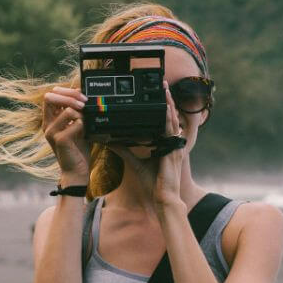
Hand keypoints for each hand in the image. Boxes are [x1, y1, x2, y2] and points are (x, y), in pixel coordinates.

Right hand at [42, 86, 89, 181]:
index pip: (51, 95)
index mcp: (50, 119)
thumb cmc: (78, 148)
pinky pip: (75, 123)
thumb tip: (82, 93)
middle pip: (50, 97)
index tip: (81, 96)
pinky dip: (83, 125)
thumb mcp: (77, 125)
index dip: (66, 91)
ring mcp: (51, 132)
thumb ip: (77, 111)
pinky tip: (84, 133)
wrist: (77, 170)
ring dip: (81, 113)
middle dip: (70, 96)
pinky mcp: (59, 140)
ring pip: (67, 110)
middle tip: (85, 103)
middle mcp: (47, 124)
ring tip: (86, 123)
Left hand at [110, 81, 185, 207]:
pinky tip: (166, 108)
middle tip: (162, 84)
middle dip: (167, 99)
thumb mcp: (135, 162)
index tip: (158, 93)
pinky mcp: (174, 151)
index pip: (163, 121)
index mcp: (165, 144)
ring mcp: (175, 146)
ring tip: (165, 89)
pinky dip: (169, 118)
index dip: (162, 107)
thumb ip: (123, 150)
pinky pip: (172, 131)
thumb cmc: (153, 184)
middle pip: (169, 116)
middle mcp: (172, 143)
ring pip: (172, 119)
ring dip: (169, 103)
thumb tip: (108, 140)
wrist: (163, 198)